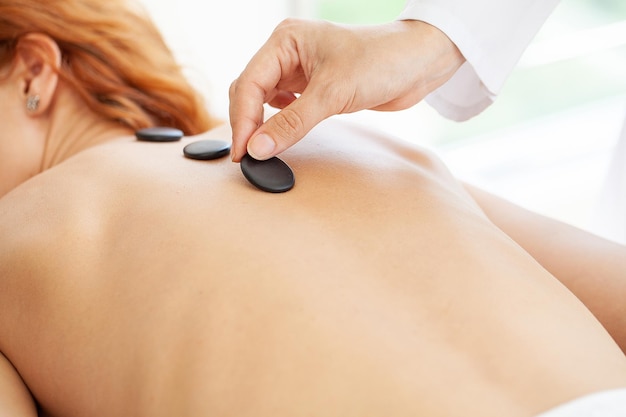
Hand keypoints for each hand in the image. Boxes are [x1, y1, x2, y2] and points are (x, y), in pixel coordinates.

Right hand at [229, 18, 463, 160]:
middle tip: (248, 157)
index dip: (242, 120)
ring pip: (263, 99)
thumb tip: (258, 149)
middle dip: (246, 123)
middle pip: (249, 90)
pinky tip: (280, 133)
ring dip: (259, 124)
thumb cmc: (381, 62)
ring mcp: (299, 69)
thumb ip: (292, 123)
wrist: (418, 63)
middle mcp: (286, 52)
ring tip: (260, 149)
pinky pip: (283, 106)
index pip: (249, 83)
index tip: (244, 153)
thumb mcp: (333, 93)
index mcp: (285, 40)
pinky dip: (277, 122)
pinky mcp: (313, 86)